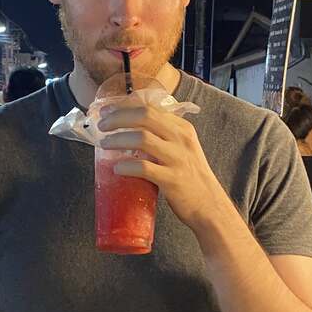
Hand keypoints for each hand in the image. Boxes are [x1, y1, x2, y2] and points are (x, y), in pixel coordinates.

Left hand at [98, 102, 227, 233]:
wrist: (210, 206)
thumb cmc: (191, 177)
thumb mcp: (183, 148)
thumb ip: (163, 137)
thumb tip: (129, 130)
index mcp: (182, 128)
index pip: (150, 107)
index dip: (125, 105)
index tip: (107, 110)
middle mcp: (181, 138)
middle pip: (145, 116)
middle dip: (118, 117)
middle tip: (101, 125)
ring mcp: (178, 158)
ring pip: (142, 138)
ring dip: (118, 139)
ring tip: (104, 144)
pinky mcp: (172, 179)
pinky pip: (144, 168)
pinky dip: (127, 166)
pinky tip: (117, 169)